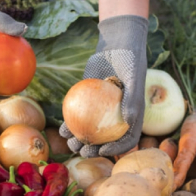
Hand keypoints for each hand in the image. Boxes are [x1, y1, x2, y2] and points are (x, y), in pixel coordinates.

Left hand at [60, 15, 148, 156]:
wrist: (115, 44)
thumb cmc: (130, 60)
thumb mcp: (134, 77)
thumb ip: (133, 99)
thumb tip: (130, 121)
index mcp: (131, 116)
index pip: (127, 139)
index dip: (117, 149)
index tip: (104, 150)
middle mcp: (115, 116)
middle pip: (105, 140)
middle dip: (93, 150)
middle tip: (83, 151)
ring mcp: (99, 110)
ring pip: (88, 130)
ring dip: (78, 140)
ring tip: (70, 143)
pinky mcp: (86, 101)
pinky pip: (77, 116)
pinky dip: (69, 124)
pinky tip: (61, 129)